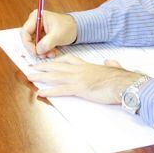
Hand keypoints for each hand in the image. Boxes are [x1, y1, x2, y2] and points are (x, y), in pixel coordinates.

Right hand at [20, 9, 77, 56]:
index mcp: (36, 17)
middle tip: (43, 55)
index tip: (35, 52)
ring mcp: (38, 30)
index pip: (25, 32)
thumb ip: (47, 42)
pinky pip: (40, 46)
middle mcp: (35, 22)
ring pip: (34, 44)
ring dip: (42, 51)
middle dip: (36, 49)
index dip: (28, 44)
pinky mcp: (42, 36)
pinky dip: (45, 51)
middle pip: (28, 39)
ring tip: (51, 54)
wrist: (77, 28)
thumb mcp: (58, 35)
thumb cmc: (68, 27)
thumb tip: (38, 51)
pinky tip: (53, 52)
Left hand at [28, 57, 144, 104]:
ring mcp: (78, 78)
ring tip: (29, 76)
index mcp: (87, 65)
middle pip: (57, 66)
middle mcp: (80, 69)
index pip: (69, 60)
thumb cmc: (121, 78)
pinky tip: (40, 92)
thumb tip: (111, 61)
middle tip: (32, 67)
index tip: (49, 61)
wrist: (124, 83)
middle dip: (43, 66)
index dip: (57, 61)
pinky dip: (49, 91)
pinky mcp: (79, 89)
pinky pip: (60, 90)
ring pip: (55, 76)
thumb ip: (111, 65)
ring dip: (40, 76)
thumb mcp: (114, 69)